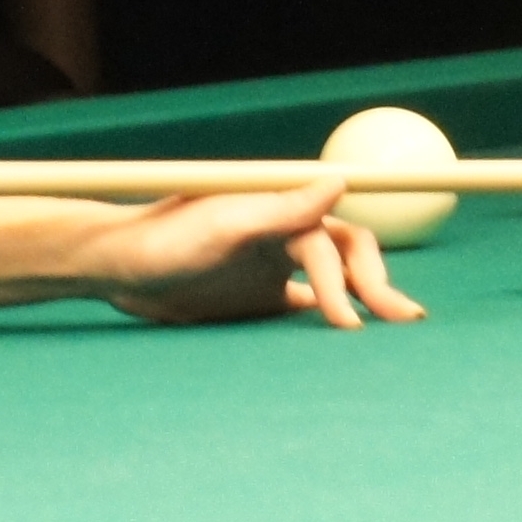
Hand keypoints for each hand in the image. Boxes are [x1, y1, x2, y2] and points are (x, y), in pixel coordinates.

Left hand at [85, 184, 423, 330]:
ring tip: (393, 327)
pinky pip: (305, 308)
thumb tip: (341, 182)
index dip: (357, 274)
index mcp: (279, 212)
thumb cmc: (162, 240)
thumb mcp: (223, 225)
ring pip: (334, 282)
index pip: (335, 241)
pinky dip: (329, 319)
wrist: (117, 268)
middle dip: (378, 286)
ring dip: (363, 300)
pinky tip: (347, 339)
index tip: (361, 314)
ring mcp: (273, 268)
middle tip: (404, 320)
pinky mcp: (258, 299)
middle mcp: (283, 236)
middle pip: (348, 258)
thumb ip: (281, 210)